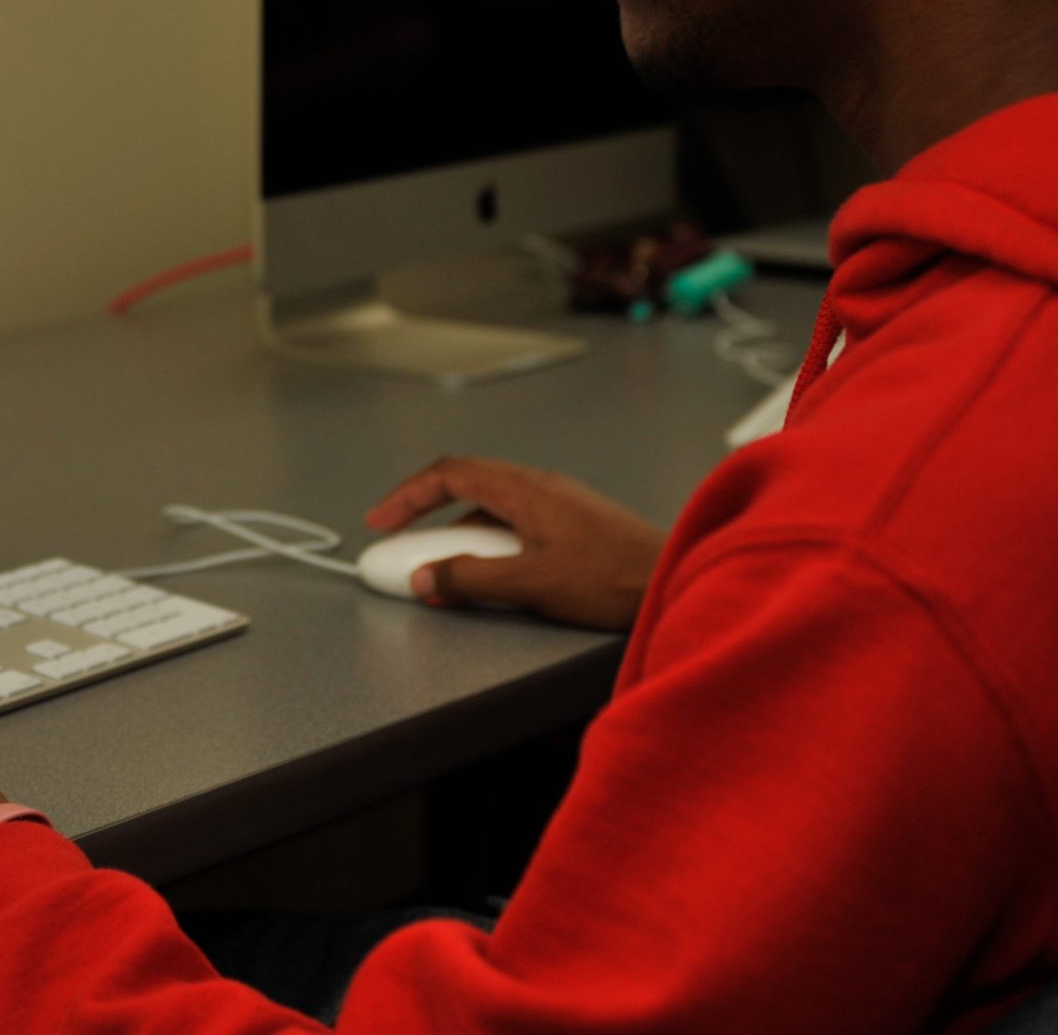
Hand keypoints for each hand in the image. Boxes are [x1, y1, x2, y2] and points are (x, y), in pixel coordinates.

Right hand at [364, 455, 666, 630]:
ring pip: (489, 503)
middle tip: (398, 539)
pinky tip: (489, 572)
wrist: (676, 577)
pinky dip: (485, 539)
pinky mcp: (572, 521)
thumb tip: (423, 578)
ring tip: (440, 567)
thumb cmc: (612, 578)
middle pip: (464, 481)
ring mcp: (557, 500)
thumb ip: (471, 579)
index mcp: (523, 488)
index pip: (448, 474)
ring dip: (456, 529)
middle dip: (423, 509)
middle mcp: (537, 485)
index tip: (380, 521)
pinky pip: (512, 519)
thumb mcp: (531, 583)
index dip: (407, 495)